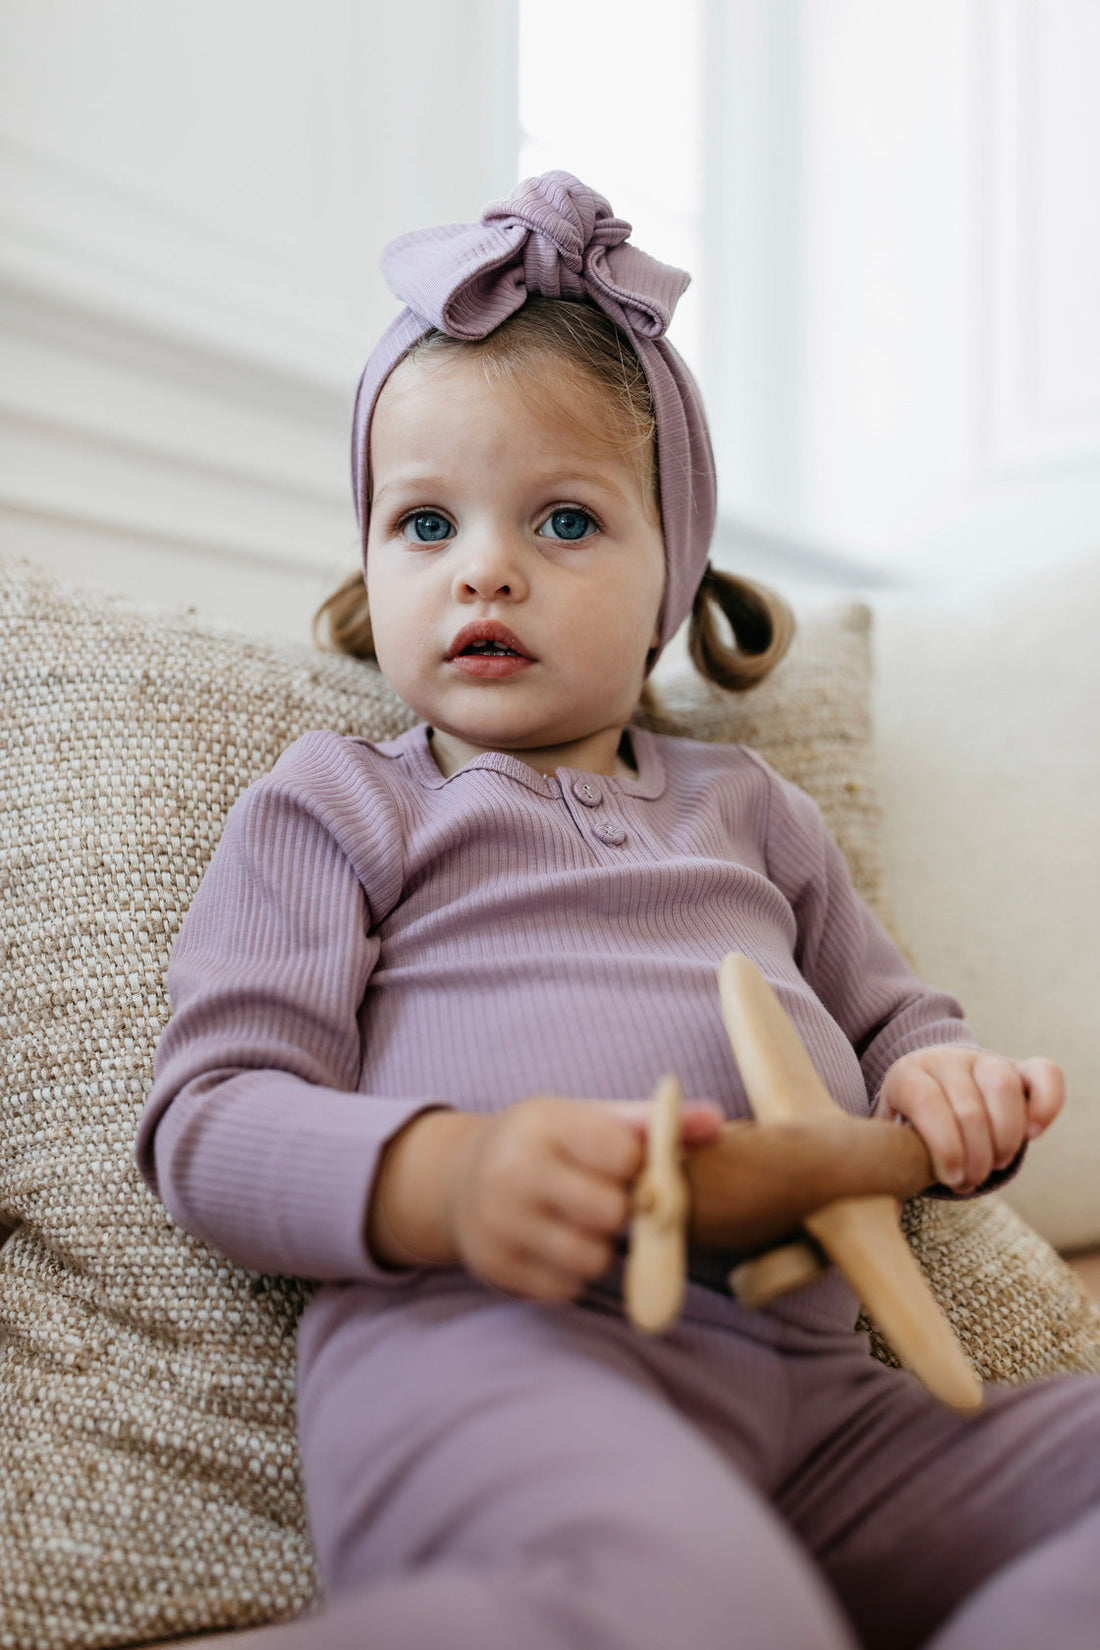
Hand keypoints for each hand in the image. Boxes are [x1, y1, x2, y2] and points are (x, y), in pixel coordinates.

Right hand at [447, 1095, 722, 1301]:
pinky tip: (558, 1246)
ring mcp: (498, 1224)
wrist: (458, 1178)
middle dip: (621, 1212)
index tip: (623, 1165)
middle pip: (611, 1213)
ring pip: (592, 1259)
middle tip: (606, 1201)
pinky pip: (567, 1288)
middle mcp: (512, 1173)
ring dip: (601, 1249)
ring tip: (583, 1225)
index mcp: (542, 1125)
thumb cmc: (542, 1143)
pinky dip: (574, 1274)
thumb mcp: (587, 1118)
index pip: (623, 1155)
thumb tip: (716, 1121)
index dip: (636, 1166)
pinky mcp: (495, 1268)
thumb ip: (651, 1122)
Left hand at [877, 1047, 1063, 1193]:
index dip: (944, 1146)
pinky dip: (1046, 1106)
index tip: (951, 1179)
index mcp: (907, 1075)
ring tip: (995, 1164)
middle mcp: (945, 1061)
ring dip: (1005, 1138)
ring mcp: (983, 1060)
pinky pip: (1044, 1074)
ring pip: (1003, 1086)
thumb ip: (891, 1166)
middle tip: (969, 1182)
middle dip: (974, 1157)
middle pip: (969, 1106)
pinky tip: (1032, 1135)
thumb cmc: (912, 1123)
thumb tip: (893, 1212)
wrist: (934, 1083)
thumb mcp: (893, 1136)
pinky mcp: (1018, 1067)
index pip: (925, 1101)